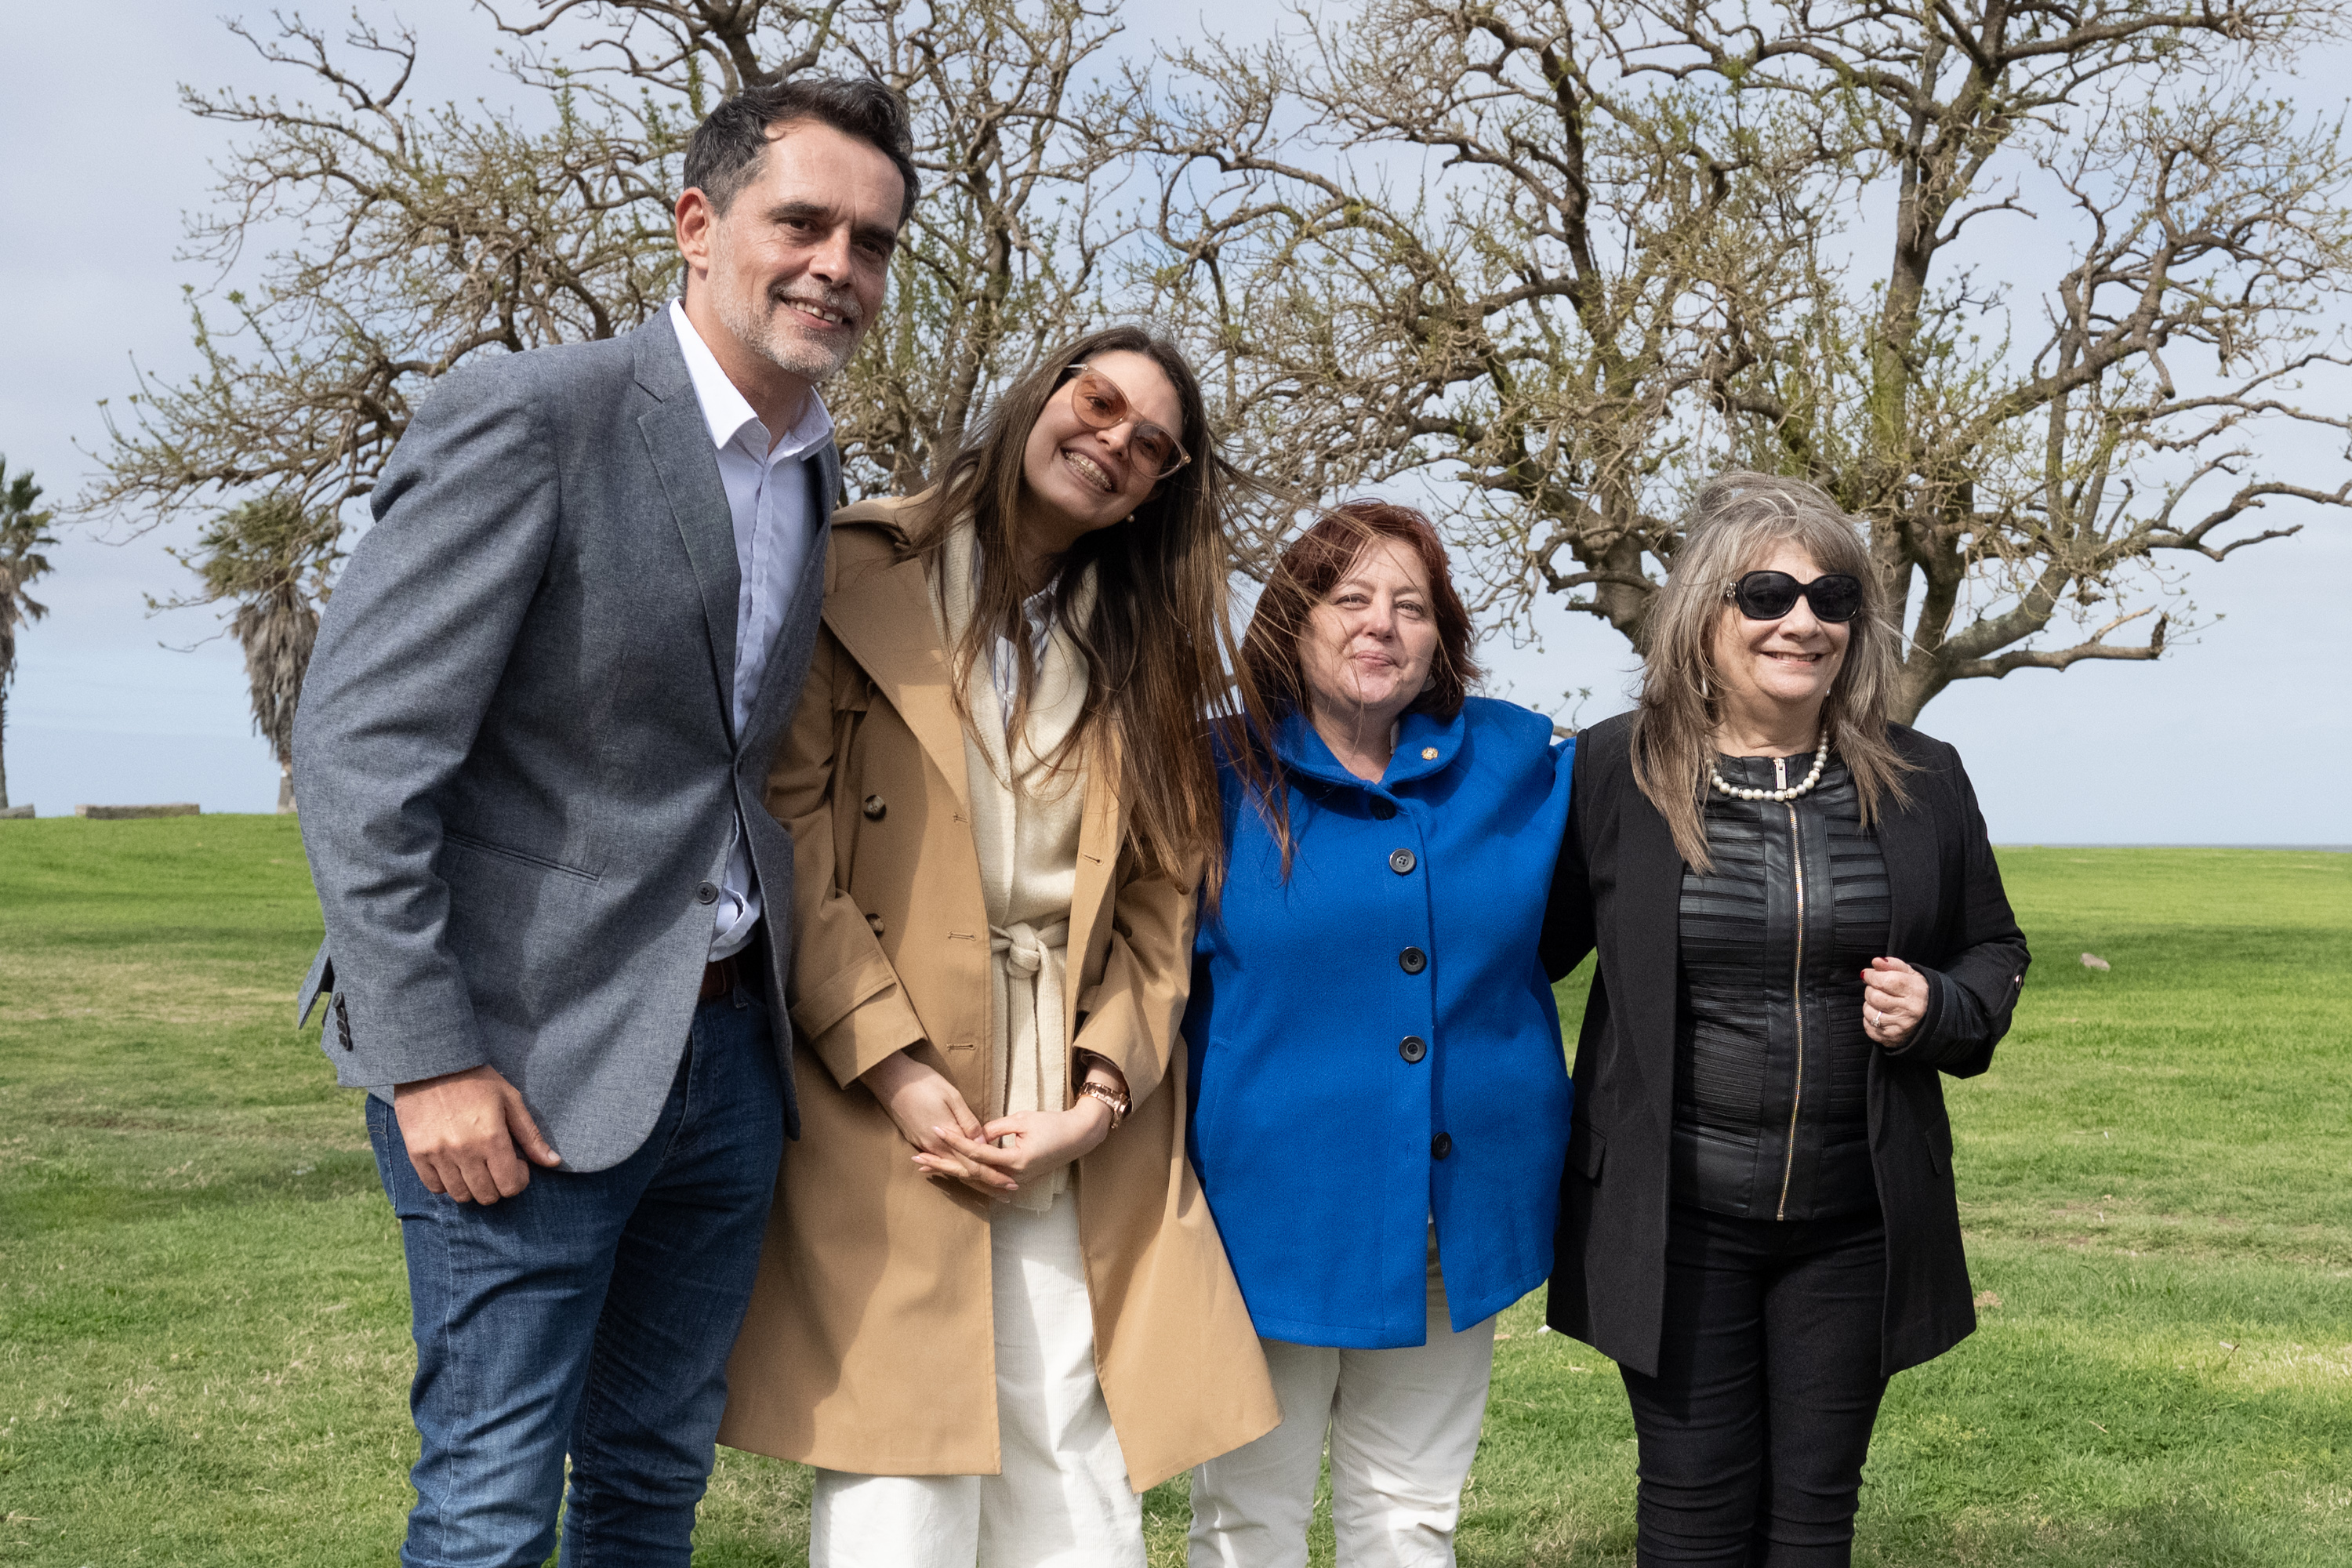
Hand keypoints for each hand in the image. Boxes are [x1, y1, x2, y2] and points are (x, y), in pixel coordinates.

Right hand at [393, 1065, 561, 1203]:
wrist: (433, 1062)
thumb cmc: (477, 1079)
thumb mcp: (511, 1101)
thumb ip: (531, 1136)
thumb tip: (554, 1162)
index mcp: (492, 1138)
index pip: (510, 1186)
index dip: (518, 1180)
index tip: (517, 1164)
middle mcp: (464, 1151)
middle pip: (486, 1195)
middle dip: (498, 1185)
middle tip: (497, 1165)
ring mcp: (438, 1154)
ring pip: (461, 1195)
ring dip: (473, 1187)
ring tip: (476, 1165)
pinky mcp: (417, 1154)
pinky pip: (434, 1187)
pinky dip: (447, 1183)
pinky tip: (455, 1165)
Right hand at [863, 1050, 999, 1194]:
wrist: (891, 1079)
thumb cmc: (924, 1083)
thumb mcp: (952, 1097)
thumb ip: (968, 1122)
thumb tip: (982, 1143)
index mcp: (946, 1137)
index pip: (974, 1165)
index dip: (993, 1176)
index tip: (1011, 1184)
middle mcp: (934, 1147)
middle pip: (964, 1173)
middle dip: (987, 1184)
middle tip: (1007, 1193)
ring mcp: (924, 1145)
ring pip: (952, 1169)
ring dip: (972, 1180)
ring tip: (991, 1189)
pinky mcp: (917, 1140)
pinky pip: (939, 1161)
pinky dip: (954, 1170)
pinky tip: (961, 1175)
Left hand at [916, 1100, 1112, 1201]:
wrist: (1078, 1138)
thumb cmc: (1053, 1124)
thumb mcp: (1022, 1119)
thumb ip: (995, 1128)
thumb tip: (973, 1134)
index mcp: (1015, 1161)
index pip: (977, 1152)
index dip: (955, 1141)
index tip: (937, 1129)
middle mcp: (1012, 1176)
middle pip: (970, 1173)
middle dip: (942, 1164)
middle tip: (917, 1158)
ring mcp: (1013, 1181)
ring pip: (975, 1179)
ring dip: (949, 1171)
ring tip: (925, 1166)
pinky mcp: (1014, 1180)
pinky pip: (985, 1179)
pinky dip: (966, 1174)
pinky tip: (949, 1171)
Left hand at [1862, 956, 1928, 1047]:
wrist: (1930, 1019)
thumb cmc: (1916, 993)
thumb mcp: (1910, 975)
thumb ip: (1893, 965)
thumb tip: (1876, 962)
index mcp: (1916, 992)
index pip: (1885, 981)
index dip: (1872, 976)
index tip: (1869, 974)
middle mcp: (1910, 1011)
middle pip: (1874, 996)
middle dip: (1870, 989)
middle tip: (1878, 989)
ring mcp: (1901, 1027)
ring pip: (1869, 1012)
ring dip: (1870, 1005)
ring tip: (1881, 1003)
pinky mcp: (1891, 1039)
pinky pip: (1868, 1026)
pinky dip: (1870, 1020)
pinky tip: (1882, 1016)